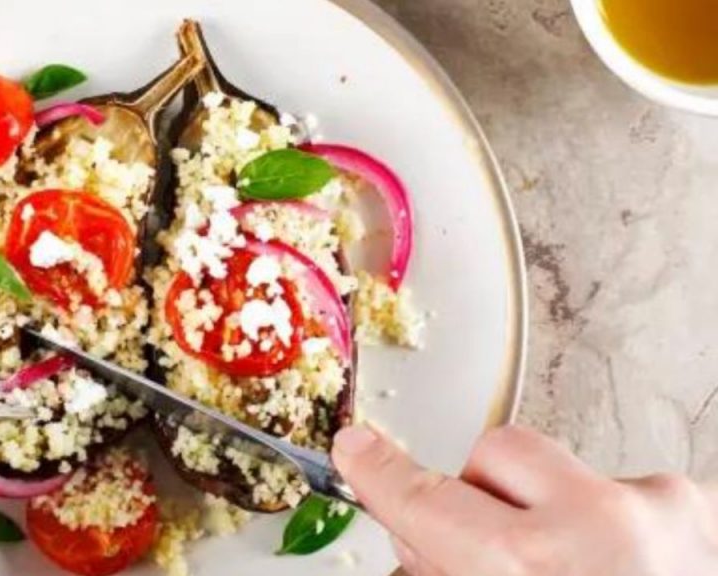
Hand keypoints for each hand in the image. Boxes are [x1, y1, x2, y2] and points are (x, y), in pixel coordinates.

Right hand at [332, 423, 717, 575]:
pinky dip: (615, 528)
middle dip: (483, 495)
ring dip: (555, 512)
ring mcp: (659, 511)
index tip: (357, 450)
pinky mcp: (698, 509)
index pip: (426, 501)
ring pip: (564, 468)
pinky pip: (625, 490)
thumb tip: (419, 543)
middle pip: (494, 456)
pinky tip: (625, 572)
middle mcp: (597, 525)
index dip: (381, 474)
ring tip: (578, 573)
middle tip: (497, 551)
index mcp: (529, 568)